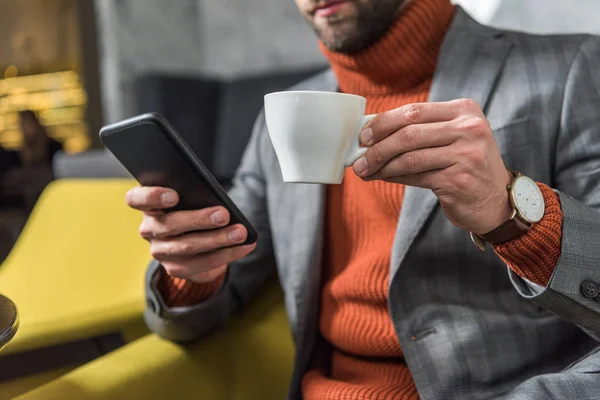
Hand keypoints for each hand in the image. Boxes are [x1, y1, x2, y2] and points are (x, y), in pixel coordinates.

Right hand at [126, 187, 255, 282]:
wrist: (192, 239)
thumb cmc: (192, 208)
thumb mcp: (189, 198)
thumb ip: (194, 195)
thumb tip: (217, 199)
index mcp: (147, 205)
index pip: (137, 199)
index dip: (153, 197)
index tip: (174, 195)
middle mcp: (149, 230)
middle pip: (170, 225)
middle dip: (200, 220)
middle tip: (224, 214)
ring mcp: (160, 252)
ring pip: (188, 247)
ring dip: (218, 240)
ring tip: (240, 232)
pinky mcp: (176, 269)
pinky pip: (203, 263)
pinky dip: (228, 253)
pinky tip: (245, 245)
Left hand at [353, 99, 512, 233]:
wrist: (496, 200)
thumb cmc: (464, 166)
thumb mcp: (450, 139)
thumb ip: (419, 132)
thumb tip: (371, 136)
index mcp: (464, 110)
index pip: (414, 111)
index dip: (383, 123)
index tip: (363, 135)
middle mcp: (469, 128)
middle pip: (409, 133)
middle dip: (377, 146)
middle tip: (359, 158)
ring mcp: (466, 153)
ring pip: (409, 156)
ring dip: (381, 165)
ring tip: (364, 171)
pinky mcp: (459, 179)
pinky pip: (415, 176)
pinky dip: (393, 177)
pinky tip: (382, 178)